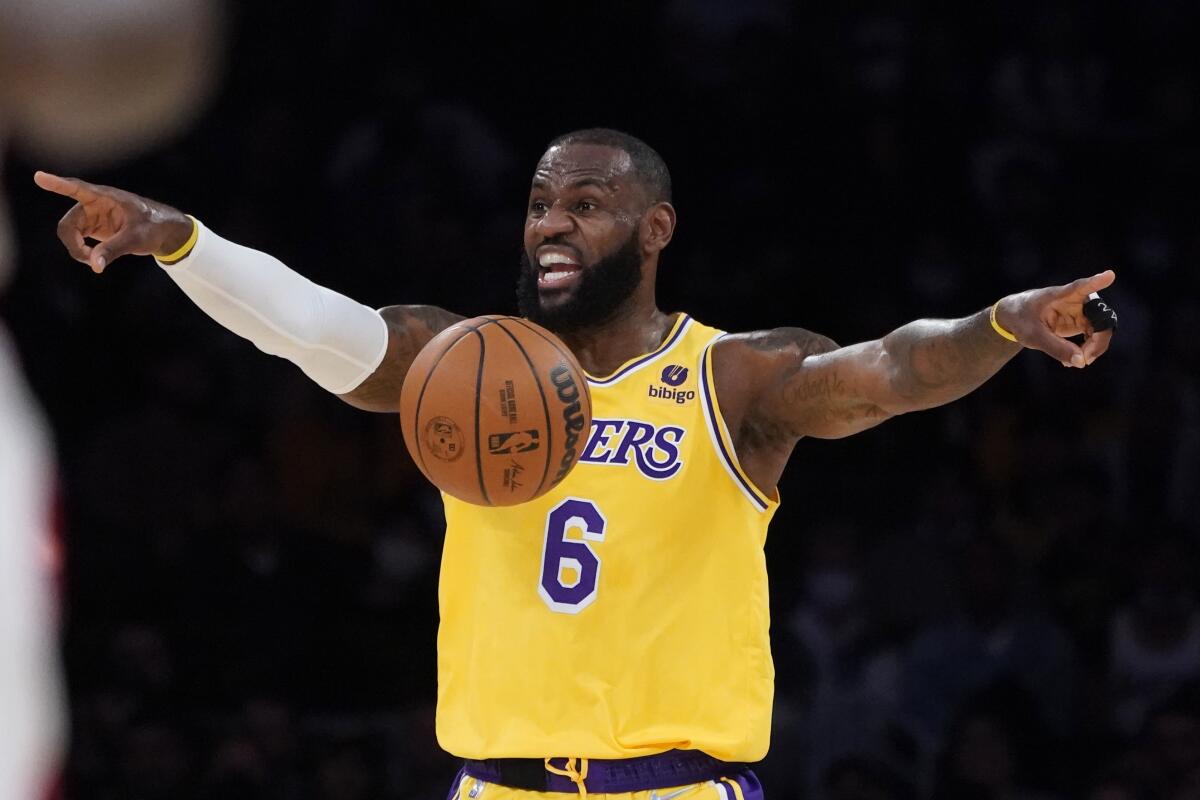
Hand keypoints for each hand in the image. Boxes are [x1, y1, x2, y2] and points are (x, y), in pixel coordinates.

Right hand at [33, 172, 192, 272]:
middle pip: (67, 223)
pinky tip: (94, 259)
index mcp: (105, 197)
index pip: (77, 188)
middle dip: (72, 243)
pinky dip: (82, 251)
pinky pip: (77, 240)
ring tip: (95, 261)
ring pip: (69, 233)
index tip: (39, 177)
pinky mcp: (93, 228)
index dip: (57, 184)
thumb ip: (113, 250)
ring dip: (77, 249)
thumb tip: (94, 265)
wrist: (164, 232)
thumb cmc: (153, 227)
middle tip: (88, 259)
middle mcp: (93, 204)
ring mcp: (92, 216)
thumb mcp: (135, 239)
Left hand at [995, 270, 1116, 367]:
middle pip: (1101, 316)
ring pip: (1101, 329)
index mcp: (1059, 295)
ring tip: (1079, 362)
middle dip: (1099, 340)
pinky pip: (1094, 336)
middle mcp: (1076, 300)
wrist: (1016, 319)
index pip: (1080, 287)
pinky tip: (1075, 360)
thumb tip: (1081, 362)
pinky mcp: (1081, 322)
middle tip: (1086, 359)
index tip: (1109, 275)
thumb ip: (1056, 348)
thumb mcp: (1034, 336)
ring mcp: (1081, 311)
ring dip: (1094, 347)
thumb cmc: (1022, 320)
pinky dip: (1088, 350)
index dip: (1096, 282)